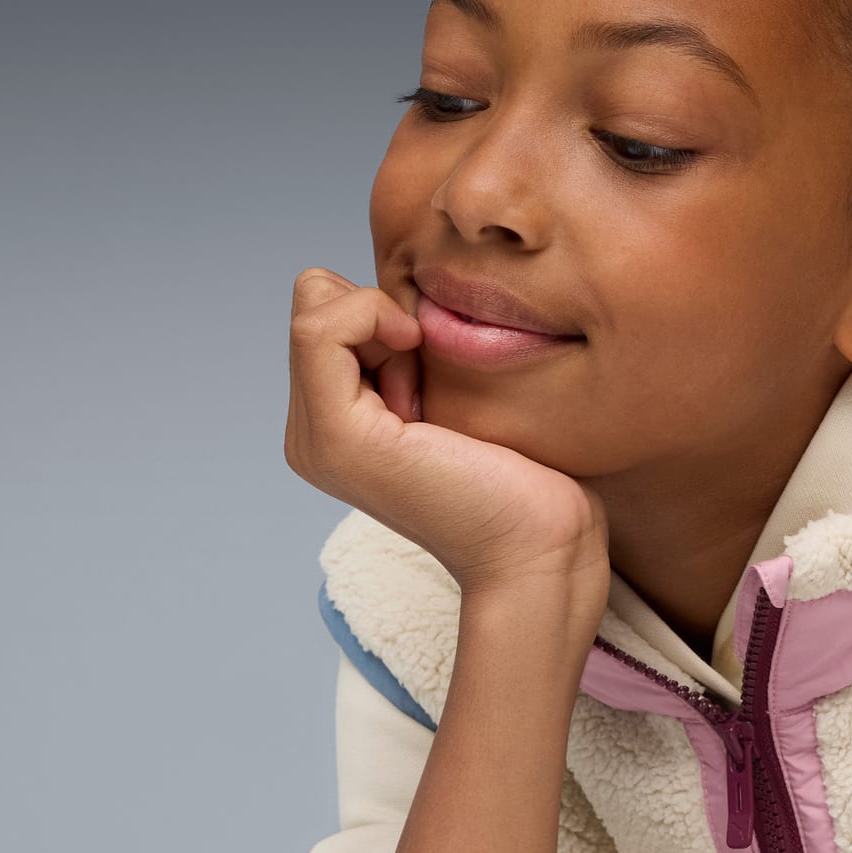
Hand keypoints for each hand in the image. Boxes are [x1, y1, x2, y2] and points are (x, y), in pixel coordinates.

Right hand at [283, 266, 609, 597]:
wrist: (540, 546)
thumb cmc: (523, 480)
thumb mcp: (454, 397)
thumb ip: (409, 357)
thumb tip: (403, 306)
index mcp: (336, 428)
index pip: (325, 316)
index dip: (385, 315)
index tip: (436, 368)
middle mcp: (311, 437)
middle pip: (314, 307)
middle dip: (380, 318)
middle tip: (431, 383)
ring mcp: (316, 440)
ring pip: (313, 311)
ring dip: (385, 325)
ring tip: (428, 392)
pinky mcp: (337, 436)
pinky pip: (320, 329)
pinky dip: (372, 317)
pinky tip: (417, 356)